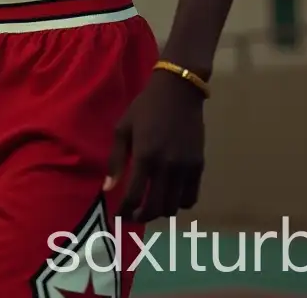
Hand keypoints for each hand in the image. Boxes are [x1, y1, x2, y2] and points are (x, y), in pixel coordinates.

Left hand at [103, 69, 204, 221]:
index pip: (133, 197)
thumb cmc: (146, 107)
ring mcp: (185, 167)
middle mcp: (166, 166)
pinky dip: (179, 203)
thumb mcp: (123, 128)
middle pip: (154, 208)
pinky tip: (170, 196)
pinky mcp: (198, 165)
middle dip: (141, 216)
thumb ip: (115, 160)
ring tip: (151, 205)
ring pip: (173, 207)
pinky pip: (191, 197)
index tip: (119, 215)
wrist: (179, 91)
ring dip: (160, 211)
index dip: (124, 211)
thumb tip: (108, 188)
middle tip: (133, 215)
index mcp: (144, 156)